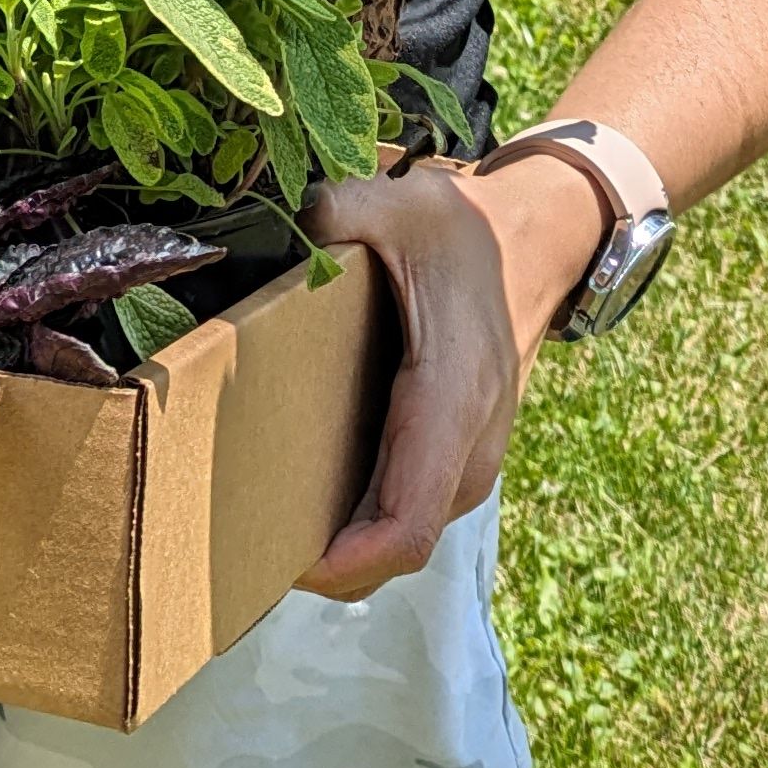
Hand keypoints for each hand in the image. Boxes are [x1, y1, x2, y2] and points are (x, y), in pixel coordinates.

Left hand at [294, 148, 602, 600]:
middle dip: (320, 563)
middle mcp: (466, 454)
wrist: (534, 246)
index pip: (406, 526)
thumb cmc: (465, 234)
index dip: (343, 561)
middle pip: (392, 552)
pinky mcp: (451, 462)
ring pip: (396, 542)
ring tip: (252, 520)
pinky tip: (293, 495)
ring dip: (334, 547)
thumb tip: (290, 221)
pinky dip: (353, 527)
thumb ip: (345, 209)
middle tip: (234, 546)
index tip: (280, 561)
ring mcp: (463, 466)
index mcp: (451, 406)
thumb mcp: (407, 204)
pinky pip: (400, 516)